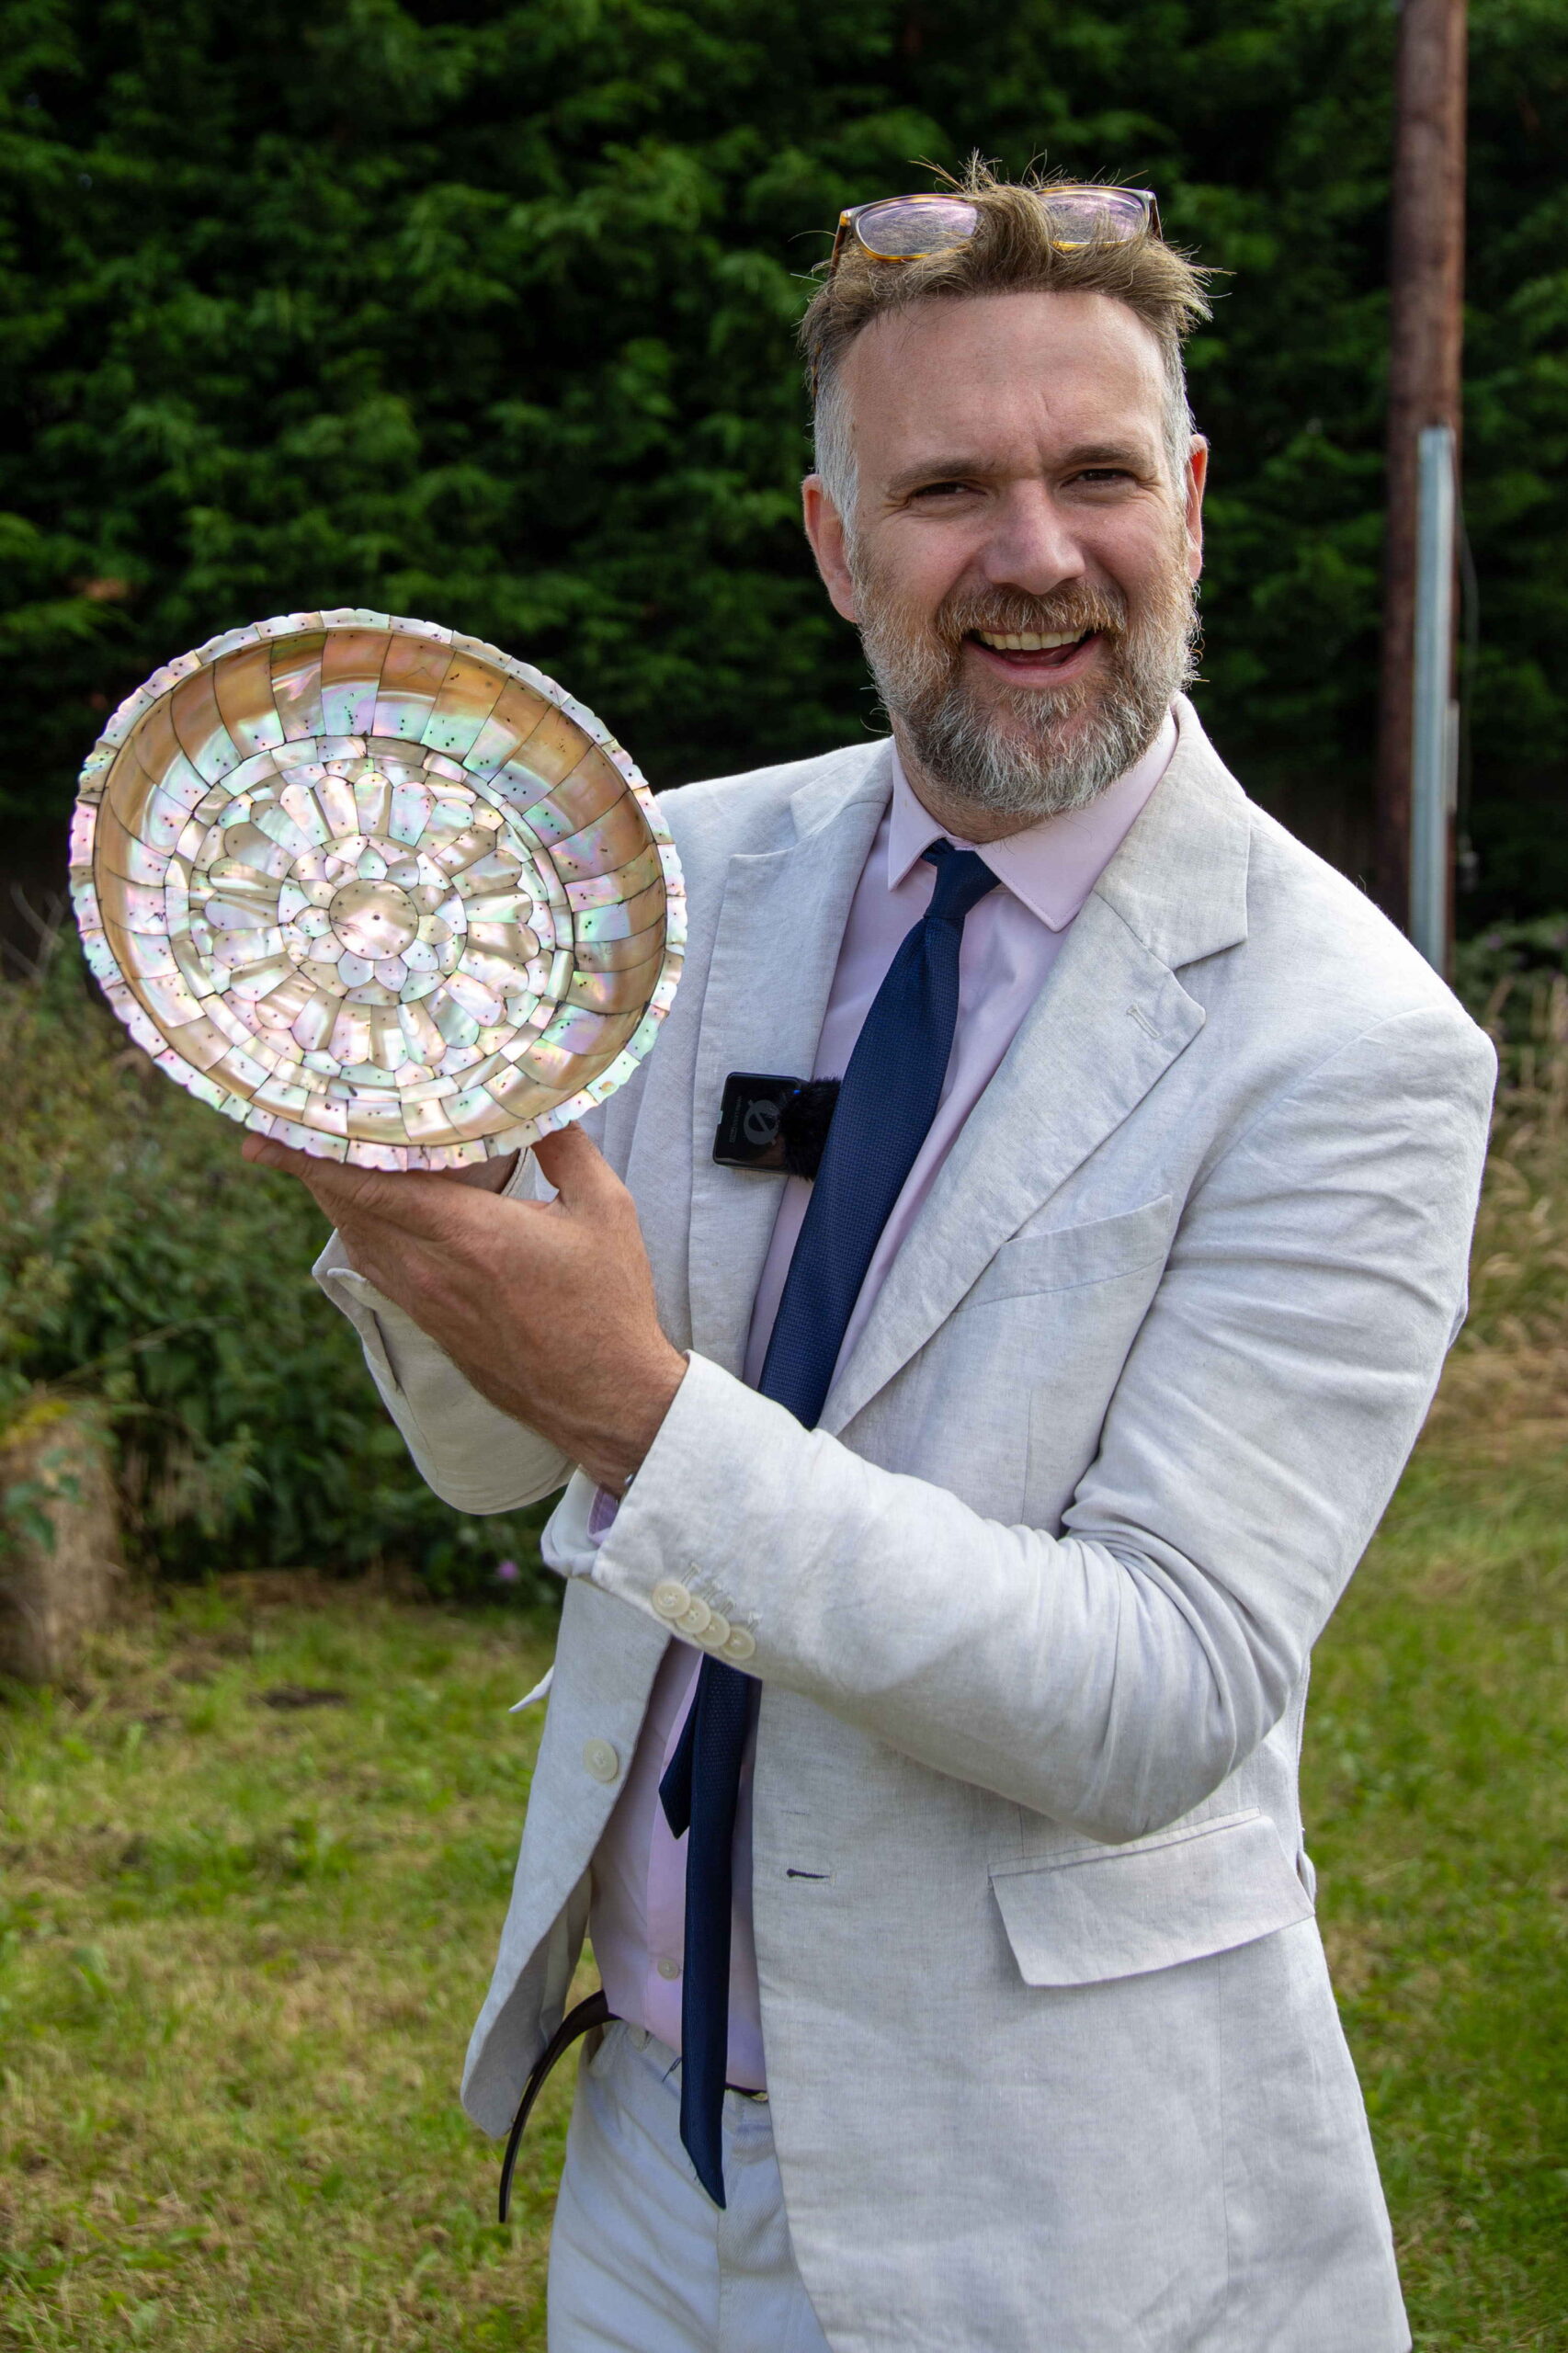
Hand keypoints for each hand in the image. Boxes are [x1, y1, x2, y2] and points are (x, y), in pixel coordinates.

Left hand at [242, 1126, 686, 1491]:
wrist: (603, 1398)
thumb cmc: (609, 1305)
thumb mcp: (605, 1211)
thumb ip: (567, 1148)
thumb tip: (542, 1102)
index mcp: (471, 1235)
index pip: (369, 1187)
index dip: (310, 1158)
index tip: (262, 1136)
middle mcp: (432, 1270)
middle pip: (347, 1208)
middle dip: (312, 1166)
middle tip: (289, 1126)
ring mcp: (426, 1303)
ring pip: (357, 1238)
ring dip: (334, 1198)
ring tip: (320, 1159)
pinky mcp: (431, 1325)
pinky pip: (377, 1266)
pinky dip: (362, 1230)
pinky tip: (369, 1212)